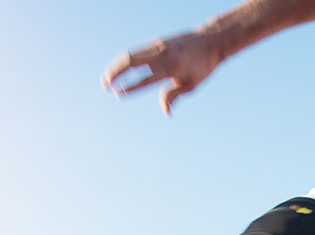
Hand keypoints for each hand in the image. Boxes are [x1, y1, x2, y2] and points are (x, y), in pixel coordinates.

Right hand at [101, 31, 224, 115]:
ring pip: (130, 54)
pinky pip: (137, 51)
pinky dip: (125, 61)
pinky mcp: (157, 43)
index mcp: (170, 67)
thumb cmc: (202, 66)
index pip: (145, 79)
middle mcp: (161, 54)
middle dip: (115, 73)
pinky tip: (119, 70)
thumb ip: (174, 96)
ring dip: (116, 66)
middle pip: (130, 61)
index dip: (130, 88)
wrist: (210, 40)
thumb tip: (166, 113)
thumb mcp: (191, 84)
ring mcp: (157, 46)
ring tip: (106, 79)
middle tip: (105, 86)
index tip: (118, 94)